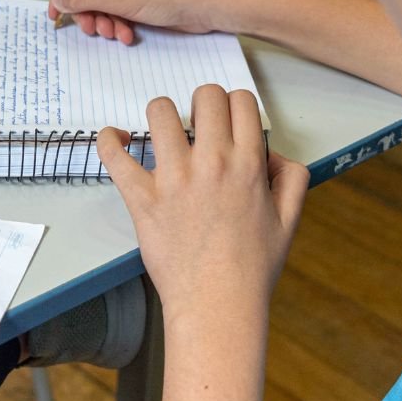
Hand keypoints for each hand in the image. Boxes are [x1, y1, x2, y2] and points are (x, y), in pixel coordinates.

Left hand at [98, 85, 308, 321]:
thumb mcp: (289, 221)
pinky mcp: (142, 197)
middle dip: (203, 103)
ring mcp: (174, 177)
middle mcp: (212, 162)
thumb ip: (291, 178)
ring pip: (160, 110)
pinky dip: (110, 140)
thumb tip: (272, 154)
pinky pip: (115, 155)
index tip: (226, 121)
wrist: (217, 305)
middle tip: (197, 126)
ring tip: (162, 133)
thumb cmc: (252, 268)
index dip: (234, 105)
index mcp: (248, 165)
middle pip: (205, 95)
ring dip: (162, 114)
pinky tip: (117, 138)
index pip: (241, 101)